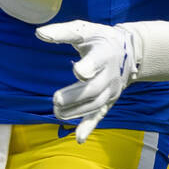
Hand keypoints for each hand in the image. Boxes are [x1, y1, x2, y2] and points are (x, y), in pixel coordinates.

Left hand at [35, 21, 137, 142]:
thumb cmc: (100, 38)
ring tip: (57, 112)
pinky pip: (100, 115)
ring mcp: (111, 90)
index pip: (97, 62)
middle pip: (94, 89)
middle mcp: (110, 74)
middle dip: (75, 96)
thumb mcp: (84, 30)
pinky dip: (90, 126)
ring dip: (77, 111)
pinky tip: (79, 138)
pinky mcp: (109, 100)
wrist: (130, 51)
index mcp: (104, 54)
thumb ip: (62, 32)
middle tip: (55, 99)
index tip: (76, 70)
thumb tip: (39, 33)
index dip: (88, 68)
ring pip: (95, 105)